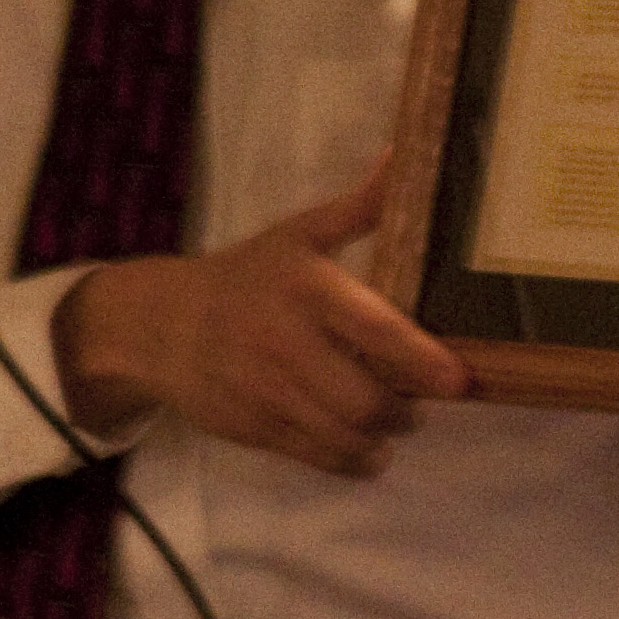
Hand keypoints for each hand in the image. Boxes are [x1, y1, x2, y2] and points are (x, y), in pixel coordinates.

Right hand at [53, 161, 469, 476]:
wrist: (159, 324)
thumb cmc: (246, 275)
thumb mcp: (297, 234)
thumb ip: (358, 208)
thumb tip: (404, 157)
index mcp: (305, 286)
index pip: (374, 329)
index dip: (420, 359)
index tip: (458, 379)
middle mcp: (284, 340)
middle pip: (364, 399)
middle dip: (404, 412)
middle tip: (417, 407)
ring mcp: (265, 390)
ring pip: (343, 435)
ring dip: (380, 441)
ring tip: (390, 429)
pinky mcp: (251, 427)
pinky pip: (315, 457)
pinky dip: (350, 462)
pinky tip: (363, 452)